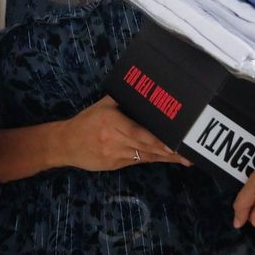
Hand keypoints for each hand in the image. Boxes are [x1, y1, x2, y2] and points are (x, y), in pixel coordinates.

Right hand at [52, 97, 189, 171]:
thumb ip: (122, 99)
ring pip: (144, 157)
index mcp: (111, 122)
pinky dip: (153, 160)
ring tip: (185, 160)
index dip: (156, 140)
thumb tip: (144, 88)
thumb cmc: (86, 121)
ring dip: (165, 159)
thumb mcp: (102, 105)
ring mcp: (115, 154)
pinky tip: (167, 160)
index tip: (173, 143)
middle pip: (145, 147)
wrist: (66, 144)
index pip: (138, 132)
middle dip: (168, 151)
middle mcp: (114, 139)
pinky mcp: (115, 165)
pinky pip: (137, 161)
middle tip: (188, 154)